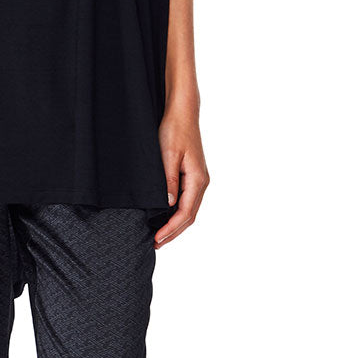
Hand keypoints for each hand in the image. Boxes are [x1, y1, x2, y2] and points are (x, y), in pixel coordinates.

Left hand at [154, 99, 209, 247]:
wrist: (182, 113)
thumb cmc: (174, 130)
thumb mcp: (167, 155)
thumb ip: (168, 181)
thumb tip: (169, 204)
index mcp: (197, 179)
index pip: (185, 212)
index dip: (170, 228)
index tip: (156, 238)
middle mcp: (201, 182)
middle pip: (189, 216)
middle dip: (173, 232)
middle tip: (155, 243)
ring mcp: (198, 180)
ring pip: (189, 210)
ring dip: (175, 225)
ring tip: (159, 236)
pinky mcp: (192, 176)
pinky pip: (187, 201)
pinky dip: (176, 214)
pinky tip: (164, 218)